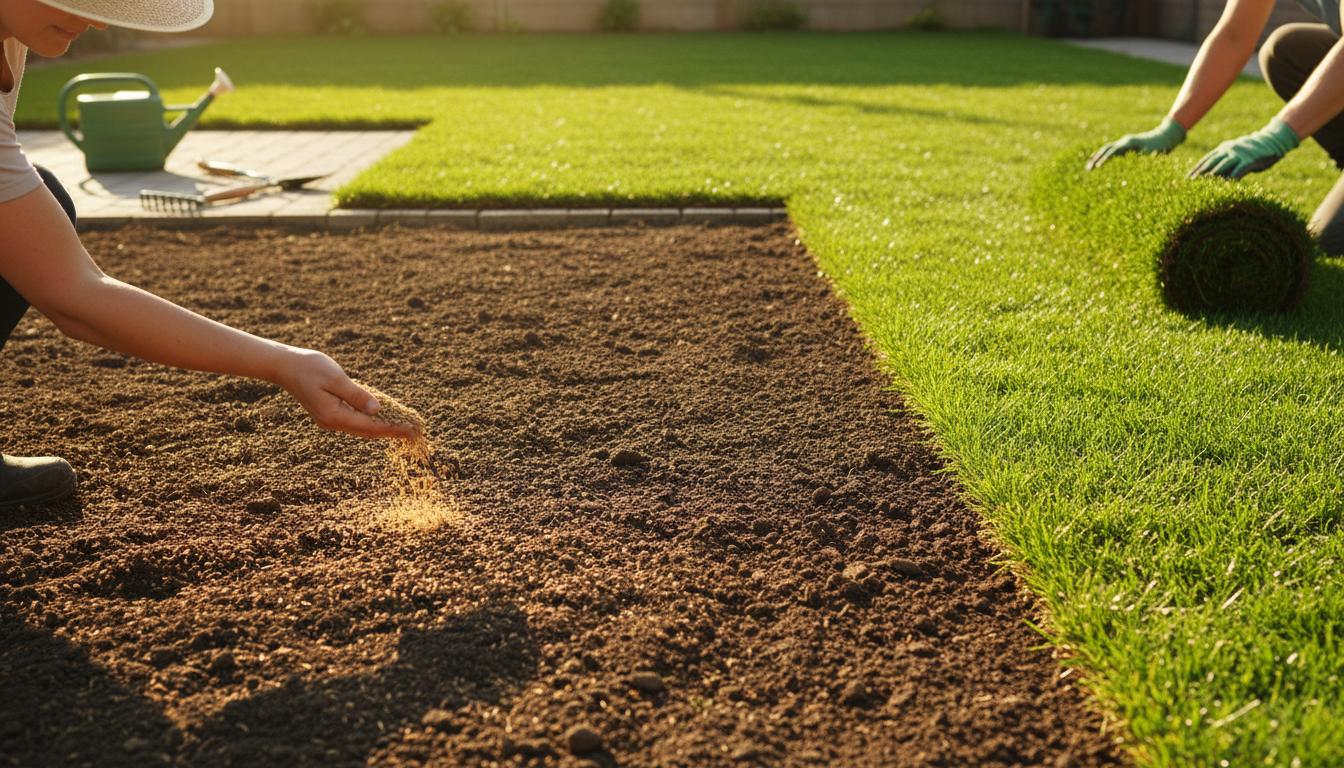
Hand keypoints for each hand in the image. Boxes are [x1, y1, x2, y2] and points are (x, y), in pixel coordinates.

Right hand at [271, 347, 417, 439]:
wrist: (285, 366)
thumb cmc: (310, 367)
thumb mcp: (336, 379)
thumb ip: (357, 395)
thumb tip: (377, 410)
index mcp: (334, 415)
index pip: (371, 426)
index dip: (393, 428)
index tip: (412, 430)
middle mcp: (332, 422)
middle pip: (368, 431)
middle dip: (391, 431)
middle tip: (414, 432)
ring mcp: (329, 420)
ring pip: (362, 428)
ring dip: (382, 427)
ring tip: (403, 427)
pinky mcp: (329, 413)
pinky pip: (355, 421)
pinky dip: (370, 421)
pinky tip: (382, 418)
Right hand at [1087, 117, 1186, 169]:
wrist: (1166, 135)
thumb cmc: (1161, 146)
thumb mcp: (1152, 154)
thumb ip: (1140, 160)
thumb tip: (1131, 168)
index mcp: (1129, 143)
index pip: (1113, 151)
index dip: (1105, 159)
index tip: (1098, 168)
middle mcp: (1124, 141)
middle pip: (1105, 149)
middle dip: (1096, 159)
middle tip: (1087, 170)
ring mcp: (1124, 142)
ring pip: (1107, 149)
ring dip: (1097, 158)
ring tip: (1089, 168)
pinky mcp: (1126, 145)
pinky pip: (1111, 151)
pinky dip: (1104, 157)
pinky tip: (1099, 165)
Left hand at [1189, 117, 1299, 179]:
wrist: (1270, 141)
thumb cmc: (1250, 152)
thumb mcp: (1233, 153)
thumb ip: (1222, 161)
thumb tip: (1210, 174)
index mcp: (1222, 149)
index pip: (1205, 160)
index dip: (1195, 170)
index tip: (1186, 180)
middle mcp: (1228, 151)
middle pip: (1210, 164)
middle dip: (1199, 175)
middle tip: (1189, 185)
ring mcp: (1239, 155)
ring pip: (1222, 167)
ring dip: (1212, 177)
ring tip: (1202, 187)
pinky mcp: (1249, 160)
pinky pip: (1239, 171)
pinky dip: (1231, 178)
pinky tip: (1225, 186)